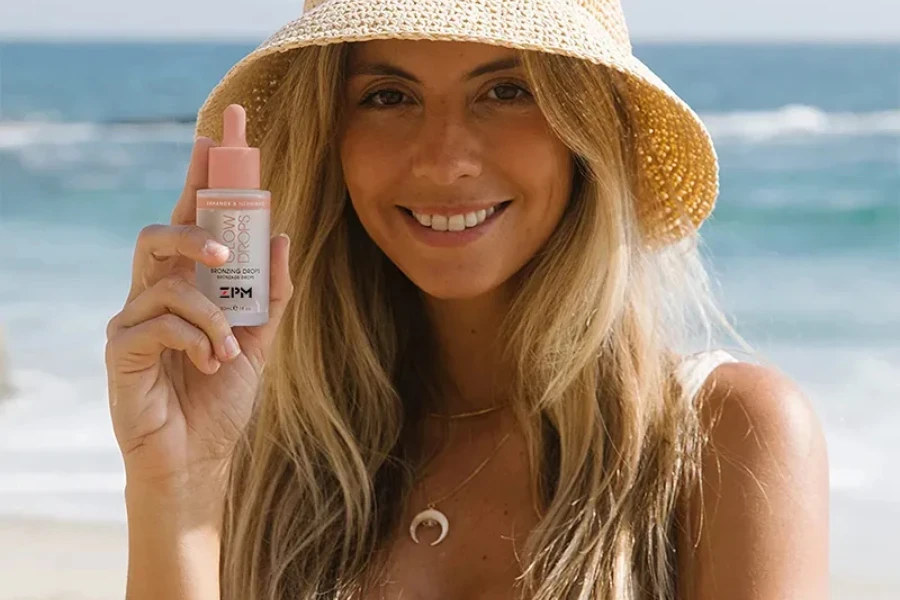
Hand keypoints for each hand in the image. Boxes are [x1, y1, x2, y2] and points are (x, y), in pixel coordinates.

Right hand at [105, 136, 292, 495]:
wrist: (199, 458)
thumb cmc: (222, 397)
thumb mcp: (261, 342)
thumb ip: (271, 294)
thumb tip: (283, 236)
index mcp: (190, 286)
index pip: (193, 219)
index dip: (201, 176)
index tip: (217, 135)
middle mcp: (156, 293)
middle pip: (160, 232)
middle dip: (195, 230)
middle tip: (229, 252)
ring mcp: (133, 319)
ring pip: (163, 280)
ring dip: (209, 312)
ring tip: (227, 347)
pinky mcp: (119, 350)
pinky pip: (155, 323)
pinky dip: (193, 340)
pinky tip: (208, 364)